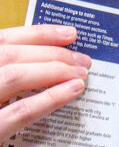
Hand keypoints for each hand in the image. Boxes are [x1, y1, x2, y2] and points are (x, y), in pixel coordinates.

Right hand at [0, 25, 90, 141]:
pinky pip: (20, 112)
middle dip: (52, 54)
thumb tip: (47, 62)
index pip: (1, 41)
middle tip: (83, 60)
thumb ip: (7, 76)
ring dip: (53, 71)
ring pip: (13, 76)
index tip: (70, 34)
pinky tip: (73, 92)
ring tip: (81, 75)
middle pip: (10, 56)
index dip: (37, 34)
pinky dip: (50, 98)